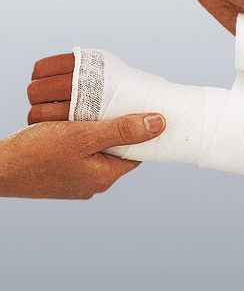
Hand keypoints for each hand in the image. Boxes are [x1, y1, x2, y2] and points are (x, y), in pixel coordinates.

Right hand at [0, 112, 164, 198]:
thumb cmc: (37, 152)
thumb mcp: (84, 136)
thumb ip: (121, 130)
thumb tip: (159, 123)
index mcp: (105, 176)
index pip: (136, 152)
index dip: (140, 132)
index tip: (141, 113)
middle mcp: (94, 183)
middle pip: (117, 152)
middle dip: (118, 131)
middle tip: (116, 108)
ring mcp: (77, 182)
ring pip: (98, 152)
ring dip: (98, 134)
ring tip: (94, 114)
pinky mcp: (63, 176)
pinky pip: (82, 155)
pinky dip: (82, 140)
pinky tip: (75, 126)